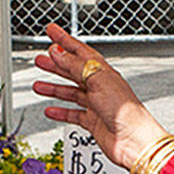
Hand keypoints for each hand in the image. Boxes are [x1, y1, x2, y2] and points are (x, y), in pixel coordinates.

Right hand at [33, 23, 166, 169]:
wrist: (134, 141)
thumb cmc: (126, 112)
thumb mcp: (98, 82)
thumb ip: (76, 66)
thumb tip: (58, 52)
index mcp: (103, 72)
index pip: (80, 51)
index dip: (65, 40)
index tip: (52, 31)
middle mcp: (100, 86)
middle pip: (73, 71)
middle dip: (55, 64)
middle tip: (40, 58)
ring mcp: (96, 104)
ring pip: (71, 92)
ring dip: (54, 88)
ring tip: (38, 85)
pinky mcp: (93, 121)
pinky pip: (73, 114)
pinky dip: (60, 112)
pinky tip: (50, 110)